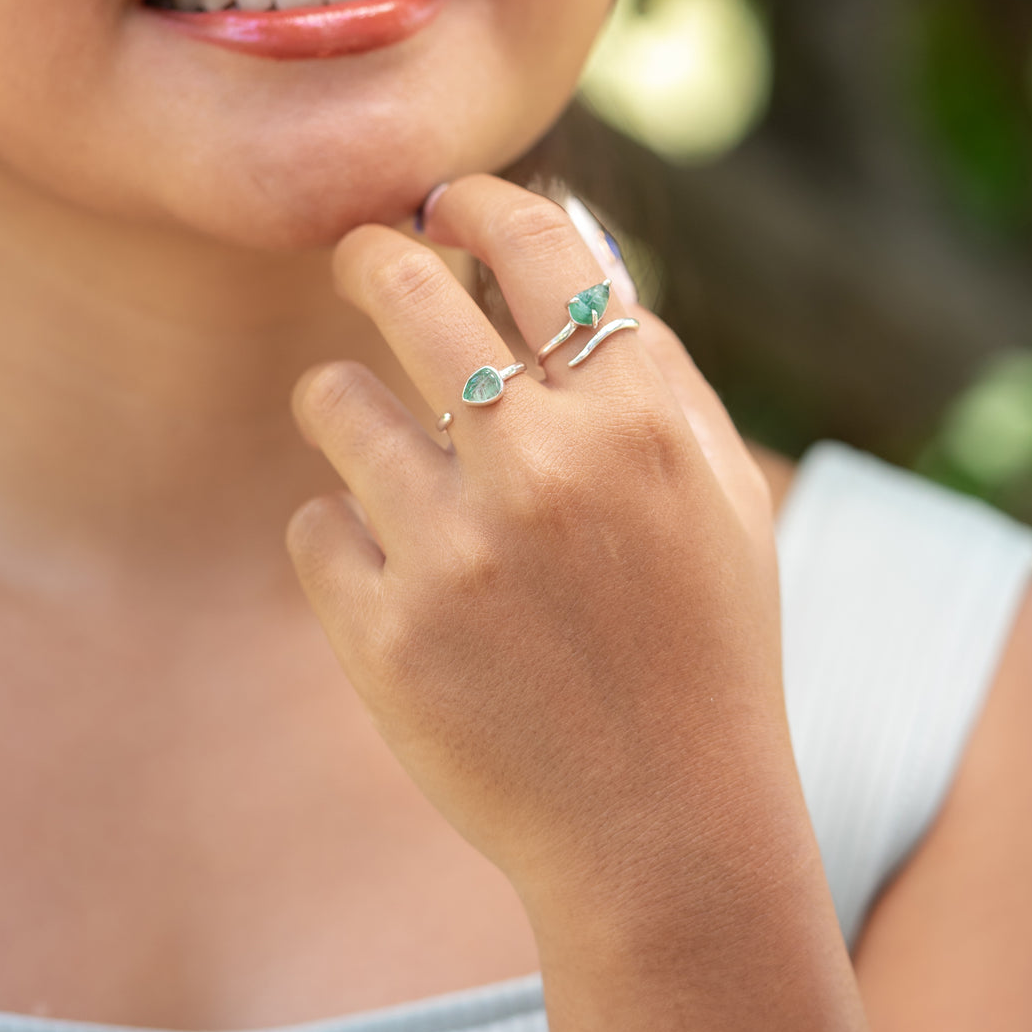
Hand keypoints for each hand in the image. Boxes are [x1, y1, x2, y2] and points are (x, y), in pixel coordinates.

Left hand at [288, 175, 788, 935]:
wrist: (666, 828)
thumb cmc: (702, 644)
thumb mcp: (716, 491)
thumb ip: (648, 365)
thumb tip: (564, 242)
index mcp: (640, 419)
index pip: (535, 247)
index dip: (475, 203)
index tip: (443, 203)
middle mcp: (545, 465)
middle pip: (409, 289)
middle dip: (371, 255)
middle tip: (363, 256)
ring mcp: (456, 550)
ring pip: (333, 400)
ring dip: (343, 403)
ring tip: (374, 436)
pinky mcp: (385, 632)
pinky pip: (315, 526)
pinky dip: (343, 537)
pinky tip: (395, 573)